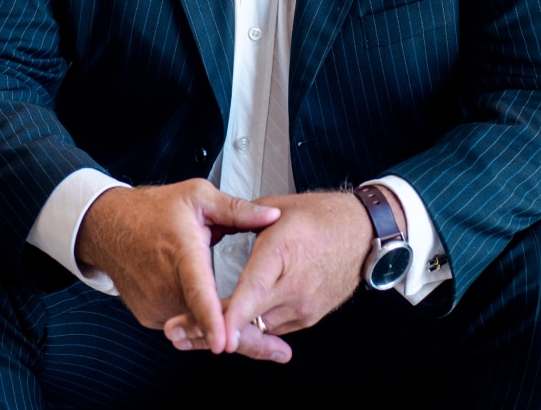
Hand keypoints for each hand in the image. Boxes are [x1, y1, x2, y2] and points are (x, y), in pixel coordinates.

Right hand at [75, 179, 279, 353]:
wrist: (109, 226)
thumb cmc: (153, 209)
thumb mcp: (198, 196)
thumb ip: (237, 209)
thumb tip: (272, 216)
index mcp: (182, 252)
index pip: (198, 291)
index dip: (211, 318)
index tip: (224, 341)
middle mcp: (165, 284)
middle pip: (205, 320)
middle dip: (241, 337)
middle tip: (278, 352)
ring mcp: (156, 305)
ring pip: (195, 327)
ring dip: (221, 329)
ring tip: (250, 331)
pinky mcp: (150, 316)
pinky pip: (183, 324)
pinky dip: (201, 324)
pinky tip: (216, 316)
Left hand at [163, 190, 372, 360]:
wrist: (364, 233)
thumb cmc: (324, 216)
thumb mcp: (280, 208)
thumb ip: (246, 218)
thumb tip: (217, 219)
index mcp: (283, 252)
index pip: (251, 291)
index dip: (229, 315)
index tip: (209, 331)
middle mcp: (294, 286)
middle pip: (247, 319)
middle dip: (209, 330)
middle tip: (176, 332)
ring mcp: (303, 306)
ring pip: (258, 329)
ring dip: (229, 331)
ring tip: (192, 330)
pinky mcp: (308, 317)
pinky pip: (273, 327)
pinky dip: (252, 326)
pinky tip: (231, 324)